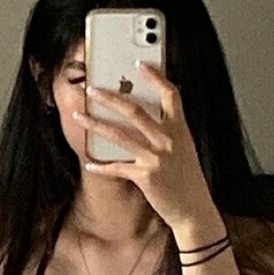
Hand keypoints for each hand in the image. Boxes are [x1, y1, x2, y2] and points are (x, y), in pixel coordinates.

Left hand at [71, 62, 218, 241]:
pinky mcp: (145, 176)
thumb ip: (169, 131)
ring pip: (119, 135)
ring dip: (95, 124)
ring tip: (79, 116)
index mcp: (180, 130)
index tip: (140, 64)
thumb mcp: (185, 149)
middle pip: (135, 111)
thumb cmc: (188, 180)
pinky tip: (90, 164)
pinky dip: (102, 166)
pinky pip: (117, 167)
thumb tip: (145, 116)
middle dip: (110, 97)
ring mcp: (156, 158)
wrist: (194, 210)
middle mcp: (168, 141)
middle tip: (92, 89)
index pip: (171, 95)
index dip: (156, 77)